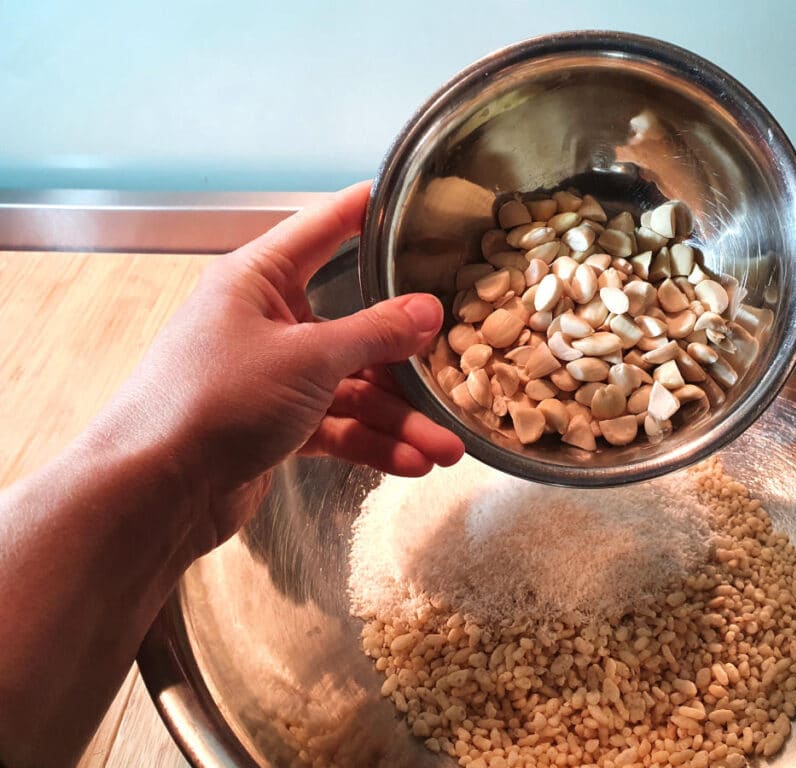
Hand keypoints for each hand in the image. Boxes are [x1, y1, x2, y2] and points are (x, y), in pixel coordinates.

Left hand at [85, 181, 463, 553]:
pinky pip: (337, 425)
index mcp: (260, 279)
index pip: (326, 227)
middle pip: (355, 325)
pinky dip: (372, 443)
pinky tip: (413, 463)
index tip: (422, 204)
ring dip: (399, 419)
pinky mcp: (278, 425)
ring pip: (353, 387)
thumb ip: (374, 333)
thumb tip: (430, 309)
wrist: (154, 491)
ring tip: (448, 448)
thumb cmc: (218, 398)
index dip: (372, 213)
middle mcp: (269, 321)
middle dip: (407, 359)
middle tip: (459, 367)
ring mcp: (274, 376)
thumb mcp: (307, 358)